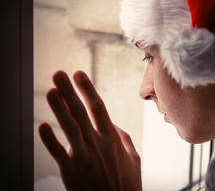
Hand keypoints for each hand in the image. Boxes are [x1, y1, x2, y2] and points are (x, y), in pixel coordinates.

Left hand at [39, 70, 141, 190]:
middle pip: (81, 112)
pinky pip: (58, 153)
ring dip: (59, 108)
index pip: (98, 107)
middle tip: (59, 74)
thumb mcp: (133, 157)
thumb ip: (122, 137)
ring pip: (69, 127)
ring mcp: (84, 156)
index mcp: (112, 137)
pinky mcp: (72, 171)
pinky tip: (42, 126)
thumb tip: (111, 122)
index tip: (78, 74)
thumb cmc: (126, 183)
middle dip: (70, 91)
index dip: (87, 89)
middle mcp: (97, 143)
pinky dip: (50, 140)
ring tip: (51, 91)